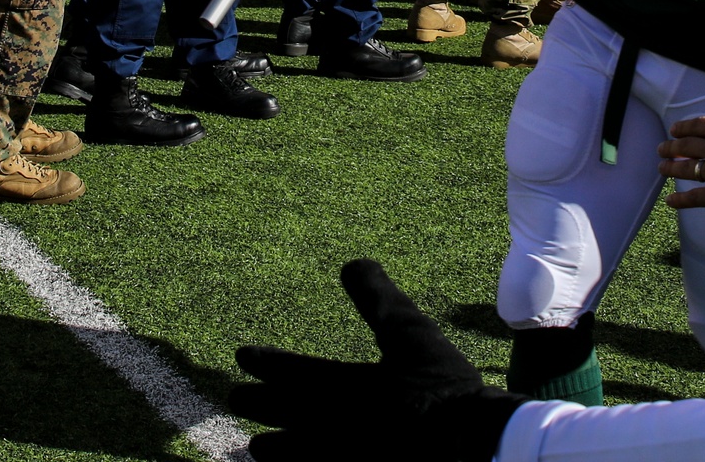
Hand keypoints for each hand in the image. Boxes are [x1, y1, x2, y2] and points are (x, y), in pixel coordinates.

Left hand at [229, 260, 524, 461]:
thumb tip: (353, 263)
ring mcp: (343, 460)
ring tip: (256, 446)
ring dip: (274, 449)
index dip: (266, 363)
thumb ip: (377, 298)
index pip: (293, 373)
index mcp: (345, 387)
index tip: (241, 357)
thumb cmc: (442, 389)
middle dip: (258, 405)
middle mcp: (334, 426)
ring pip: (294, 456)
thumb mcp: (412, 333)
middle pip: (285, 415)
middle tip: (233, 399)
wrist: (471, 445)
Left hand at [656, 82, 704, 212]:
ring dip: (672, 169)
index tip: (673, 130)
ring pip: (688, 170)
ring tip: (662, 168)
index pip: (698, 126)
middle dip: (672, 148)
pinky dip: (682, 200)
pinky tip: (670, 201)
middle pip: (687, 147)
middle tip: (661, 149)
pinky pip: (696, 197)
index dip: (683, 128)